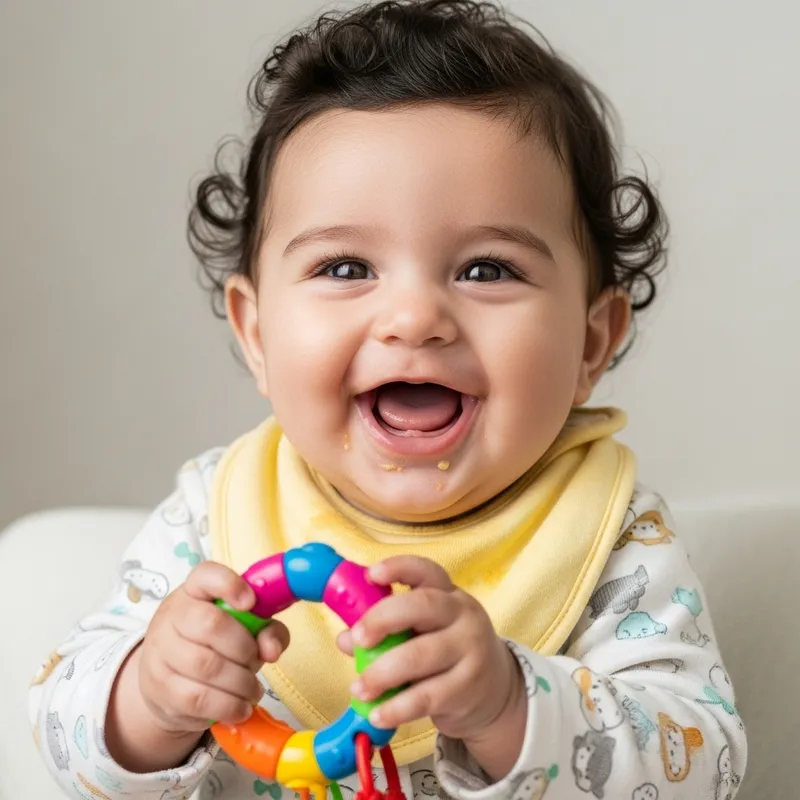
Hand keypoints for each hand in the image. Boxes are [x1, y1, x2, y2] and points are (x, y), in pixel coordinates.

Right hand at [138, 562, 289, 734]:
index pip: (206, 575)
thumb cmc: (215, 644)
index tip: (251, 602)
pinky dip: (228, 706)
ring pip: (206, 666)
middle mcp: (173, 615)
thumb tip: (271, 649)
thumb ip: (267, 629)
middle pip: (210, 624)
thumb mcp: (244, 628)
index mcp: (195, 590)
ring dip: (240, 683)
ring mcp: (160, 651)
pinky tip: (240, 707)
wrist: (166, 680)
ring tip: (253, 690)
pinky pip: (198, 699)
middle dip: (243, 648)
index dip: (230, 585)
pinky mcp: (160, 687)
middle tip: (255, 661)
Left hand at [338, 556, 523, 743]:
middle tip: (358, 638)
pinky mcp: (467, 688)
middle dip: (383, 619)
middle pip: (422, 606)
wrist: (495, 690)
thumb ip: (385, 630)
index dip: (399, 568)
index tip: (372, 574)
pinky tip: (377, 713)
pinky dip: (396, 708)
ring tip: (359, 687)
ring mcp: (470, 650)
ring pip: (420, 656)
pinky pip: (425, 697)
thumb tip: (345, 638)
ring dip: (381, 673)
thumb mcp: (423, 631)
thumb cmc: (447, 651)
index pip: (426, 571)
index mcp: (448, 594)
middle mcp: (463, 615)